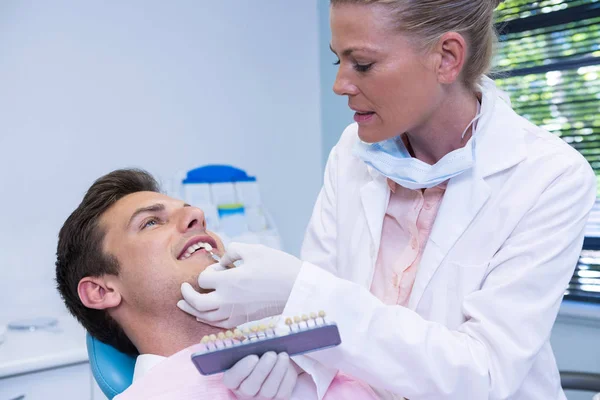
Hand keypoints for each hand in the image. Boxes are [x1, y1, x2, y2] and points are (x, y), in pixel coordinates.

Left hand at [177, 243, 301, 327]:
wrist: (298, 288)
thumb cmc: (278, 266)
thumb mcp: (255, 249)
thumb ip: (233, 251)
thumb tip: (223, 262)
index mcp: (229, 281)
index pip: (204, 279)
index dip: (208, 272)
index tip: (218, 268)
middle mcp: (229, 300)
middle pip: (197, 303)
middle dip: (187, 296)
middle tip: (183, 290)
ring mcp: (236, 313)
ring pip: (206, 318)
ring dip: (193, 311)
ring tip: (184, 305)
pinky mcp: (245, 320)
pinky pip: (220, 325)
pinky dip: (208, 321)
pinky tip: (204, 316)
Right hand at [224, 352, 297, 399]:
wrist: (268, 372)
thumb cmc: (255, 358)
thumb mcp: (246, 354)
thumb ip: (247, 348)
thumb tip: (257, 339)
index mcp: (233, 381)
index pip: (232, 379)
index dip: (242, 369)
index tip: (253, 357)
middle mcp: (245, 393)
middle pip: (251, 387)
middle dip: (262, 369)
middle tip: (271, 354)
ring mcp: (262, 398)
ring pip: (269, 390)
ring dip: (278, 371)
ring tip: (283, 356)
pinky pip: (283, 391)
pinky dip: (287, 376)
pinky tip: (287, 364)